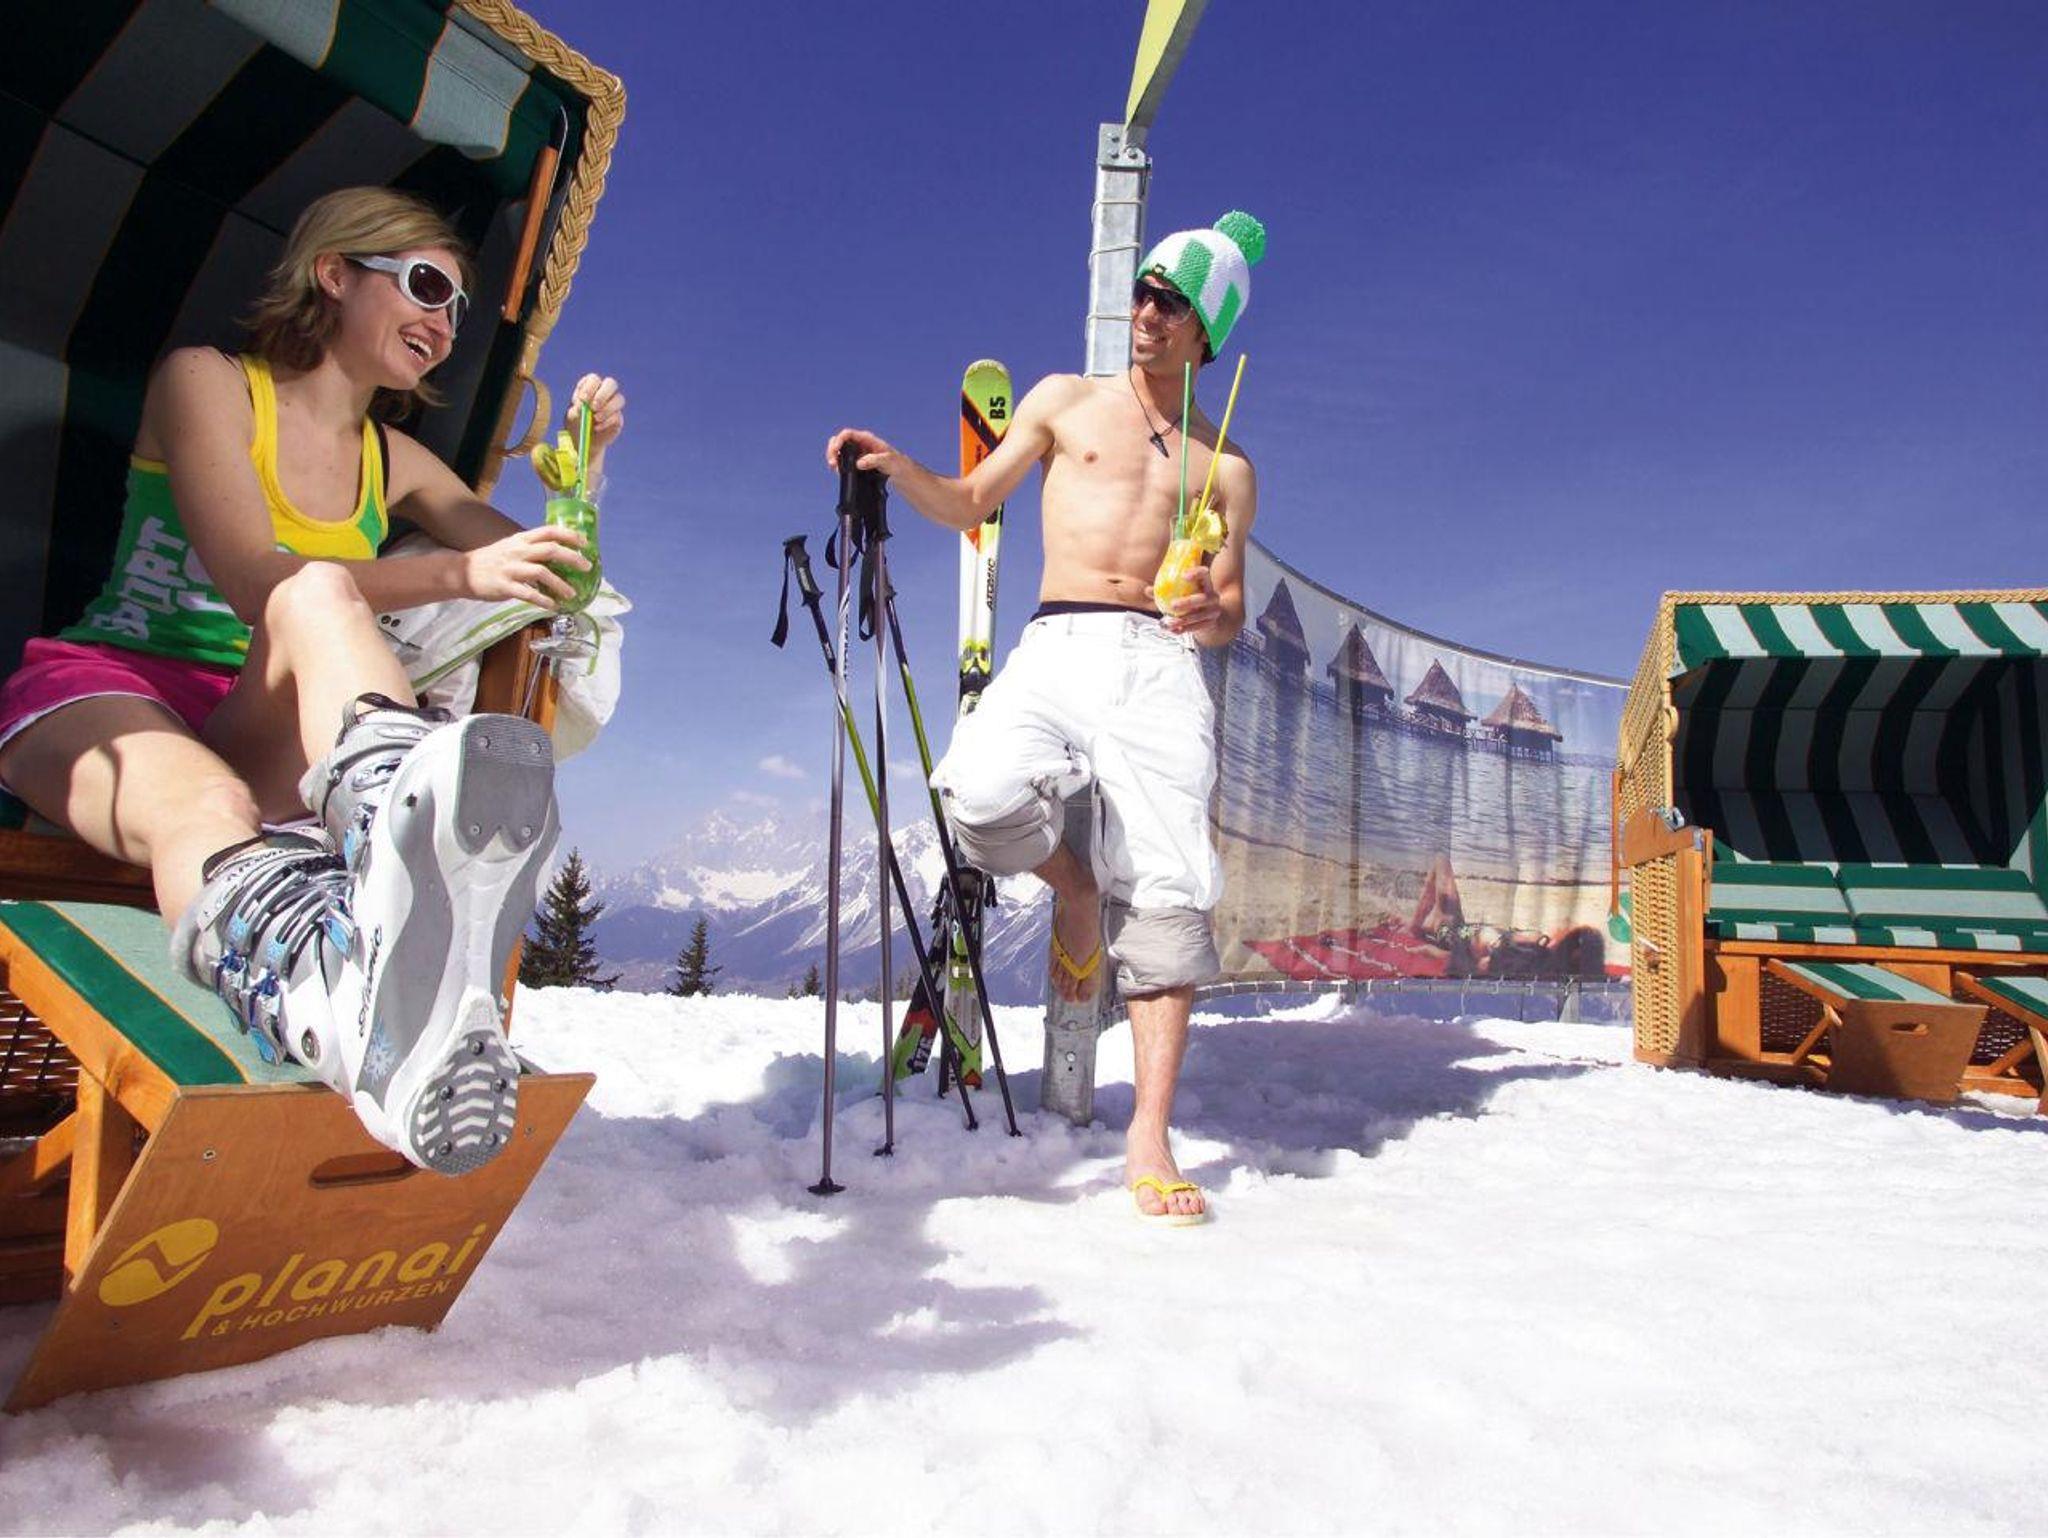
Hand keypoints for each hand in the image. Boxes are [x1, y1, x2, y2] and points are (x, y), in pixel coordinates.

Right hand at [462, 525, 591, 607]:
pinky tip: (553, 606)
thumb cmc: (491, 560)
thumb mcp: (511, 547)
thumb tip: (559, 554)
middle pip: (550, 550)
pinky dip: (543, 600)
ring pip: (542, 572)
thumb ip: (532, 549)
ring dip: (560, 584)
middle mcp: (518, 551)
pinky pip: (528, 594)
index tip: (585, 543)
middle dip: (572, 558)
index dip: (569, 535)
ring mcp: (511, 569)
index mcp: (521, 540)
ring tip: (572, 594)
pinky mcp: (504, 586)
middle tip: (587, 568)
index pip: (549, 531)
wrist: (462, 571)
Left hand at [566, 374, 625, 451]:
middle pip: (611, 383)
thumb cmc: (576, 425)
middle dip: (603, 395)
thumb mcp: (571, 417)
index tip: (583, 399)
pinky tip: (597, 428)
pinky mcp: (618, 417)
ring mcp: (613, 404)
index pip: (594, 379)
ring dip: (607, 409)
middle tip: (593, 407)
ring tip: (595, 419)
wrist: (584, 442)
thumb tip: (582, 404)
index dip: (590, 387)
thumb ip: (576, 410)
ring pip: (619, 399)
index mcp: (590, 387)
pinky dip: (607, 422)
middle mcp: (603, 392)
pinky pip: (617, 416)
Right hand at [824, 427, 905, 476]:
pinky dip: (838, 466)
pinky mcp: (855, 461)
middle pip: (838, 441)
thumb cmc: (895, 462)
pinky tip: (839, 472)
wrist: (898, 471)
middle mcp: (858, 443)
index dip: (839, 441)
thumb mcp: (888, 460)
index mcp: (866, 438)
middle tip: (832, 463)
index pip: (847, 434)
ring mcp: (856, 452)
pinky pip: (842, 461)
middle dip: (832, 450)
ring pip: (838, 451)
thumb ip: (874, 460)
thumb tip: (859, 463)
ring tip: (834, 469)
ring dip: (833, 459)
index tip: (836, 451)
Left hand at [1165, 564, 1225, 638]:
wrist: (1206, 617)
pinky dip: (1184, 629)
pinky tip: (1173, 631)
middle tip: (1172, 605)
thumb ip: (1165, 590)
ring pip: (1198, 616)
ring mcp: (1213, 611)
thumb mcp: (1181, 593)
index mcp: (1205, 584)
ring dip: (1181, 620)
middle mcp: (1213, 596)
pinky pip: (1197, 627)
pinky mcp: (1210, 624)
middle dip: (1188, 602)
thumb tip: (1147, 590)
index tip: (1183, 576)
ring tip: (1167, 623)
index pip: (1204, 573)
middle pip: (1202, 598)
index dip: (1196, 573)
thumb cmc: (1189, 599)